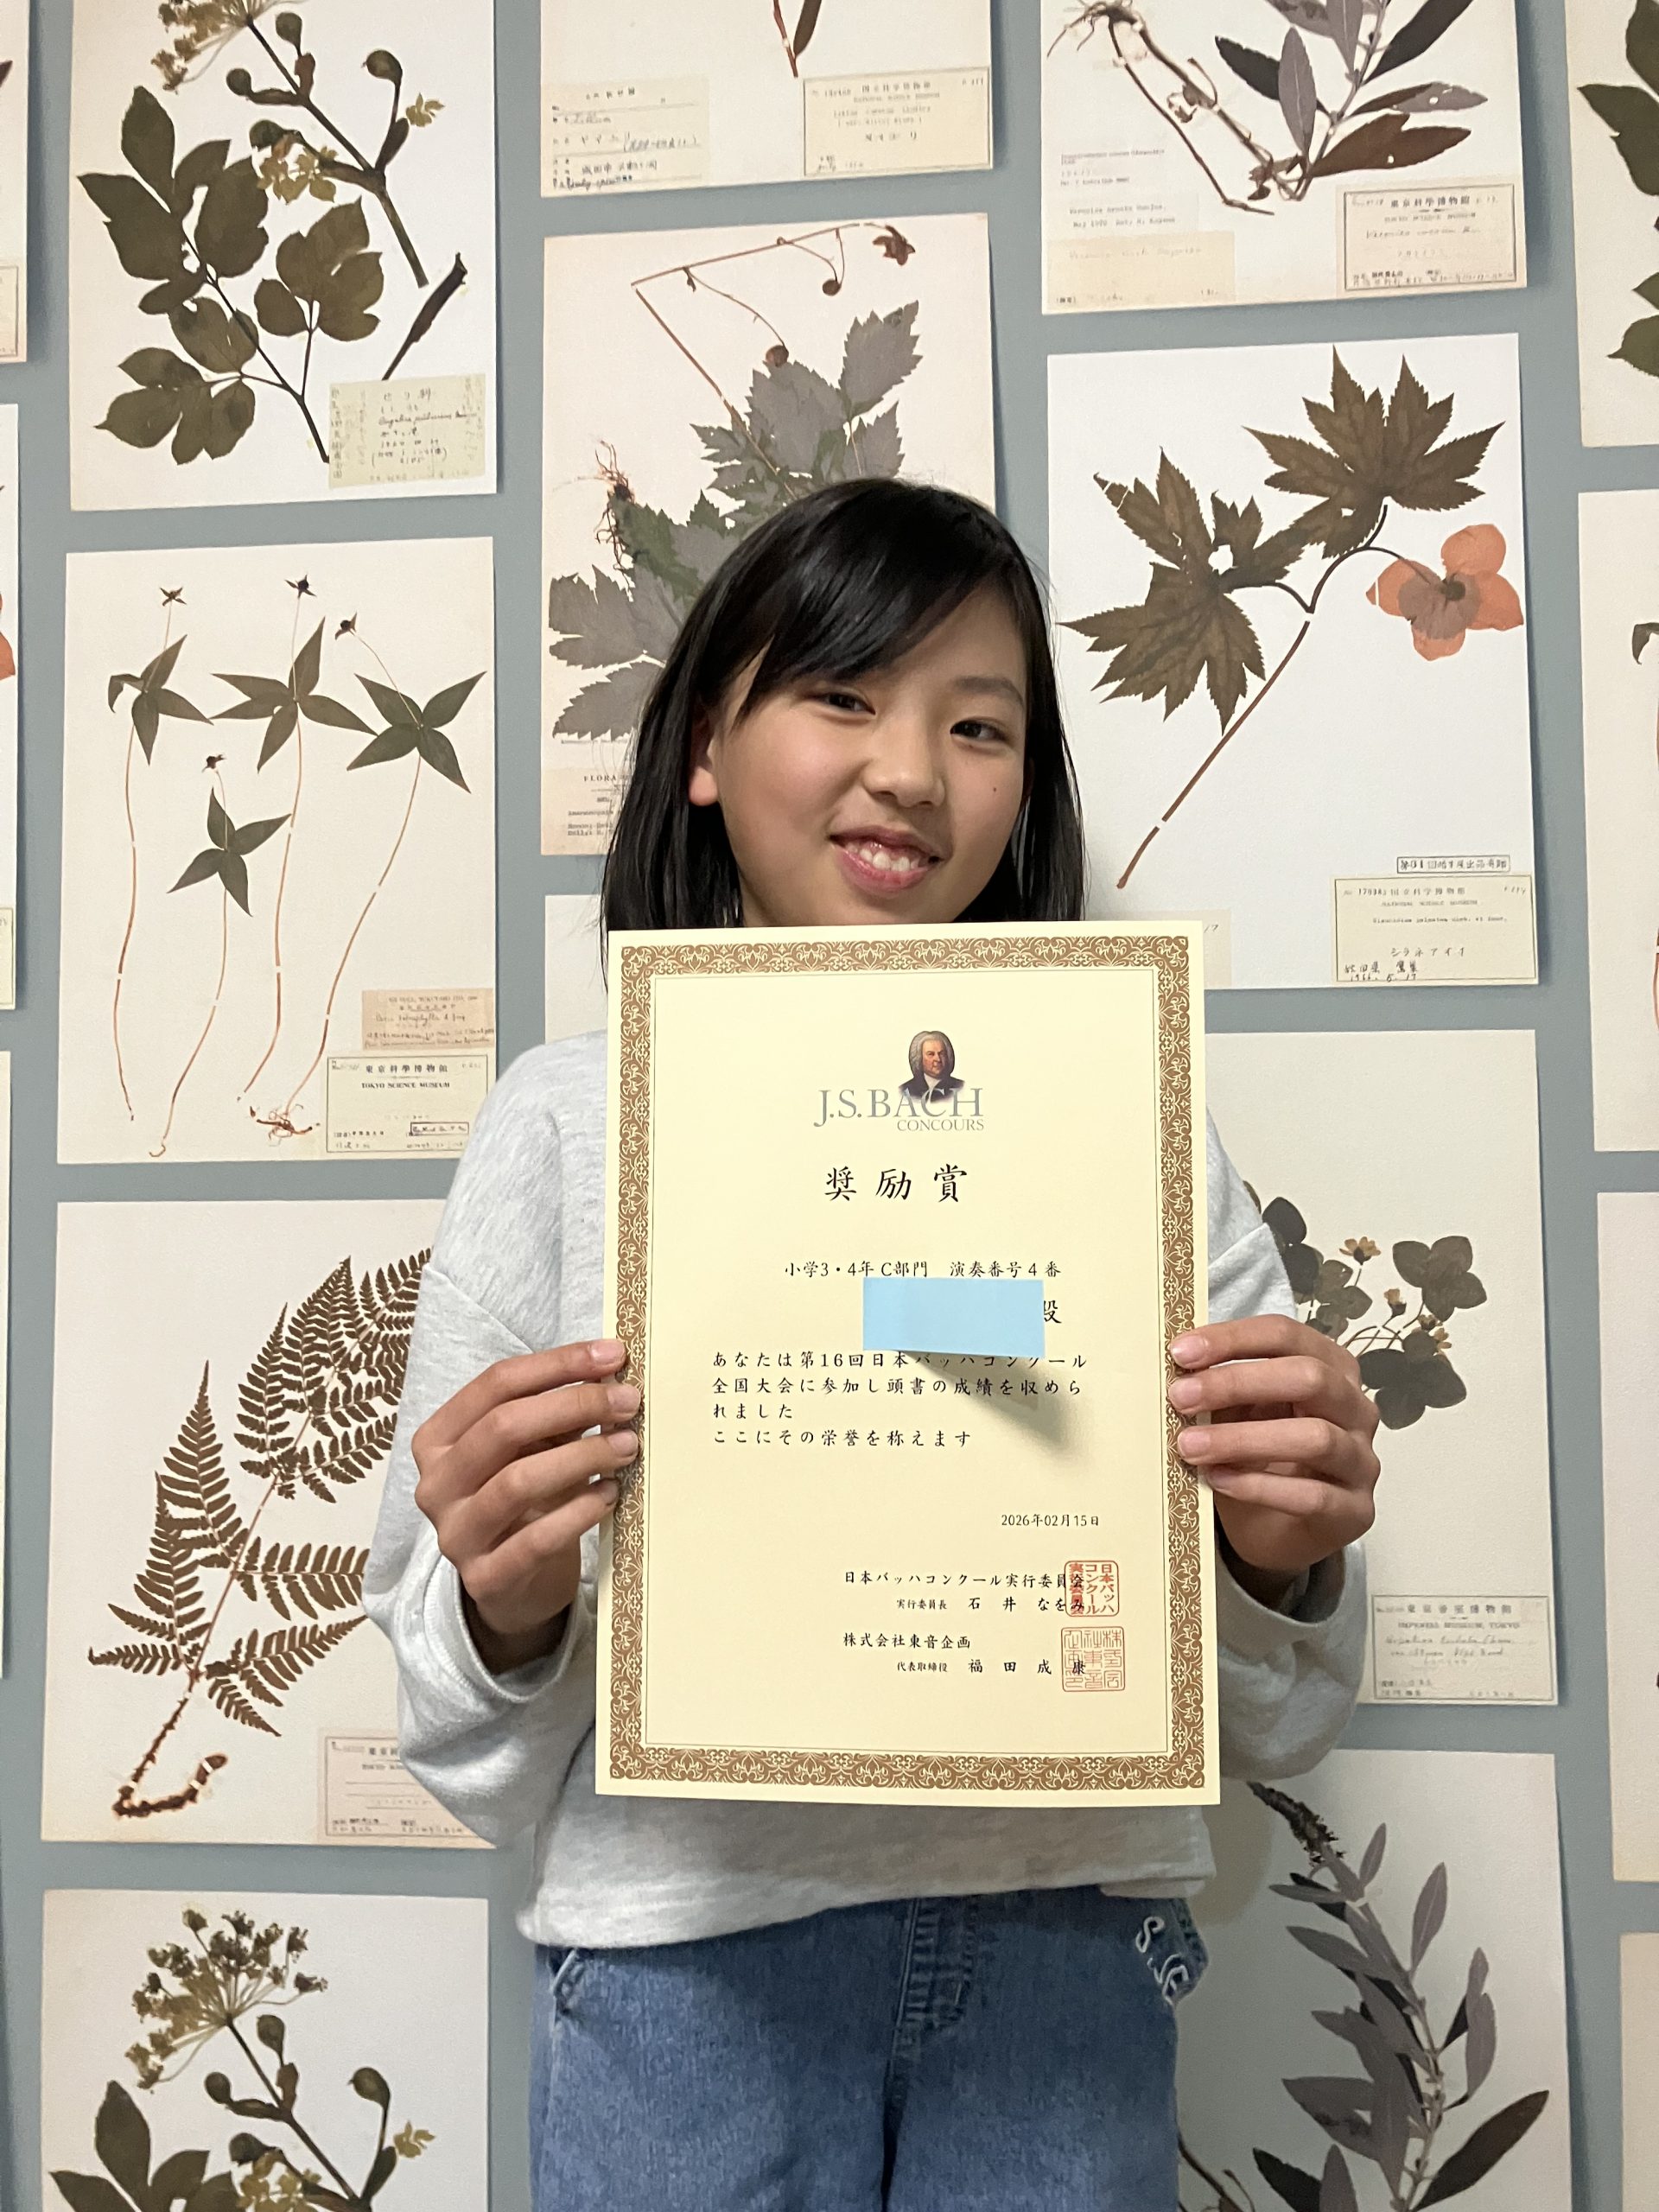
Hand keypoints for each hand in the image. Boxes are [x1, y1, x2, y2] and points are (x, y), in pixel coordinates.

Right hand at [413, 1338, 637, 1673]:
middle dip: (575, 1405)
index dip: (557, 1364)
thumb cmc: (526, 1501)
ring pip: (518, 1480)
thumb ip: (558, 1413)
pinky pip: (537, 1539)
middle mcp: (436, 1484)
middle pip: (504, 1426)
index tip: (613, 1354)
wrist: (514, 1585)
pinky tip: (610, 1493)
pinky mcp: (484, 1578)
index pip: (495, 1383)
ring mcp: (455, 1535)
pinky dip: (580, 1511)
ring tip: (628, 1445)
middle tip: (628, 1401)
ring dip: (583, 1455)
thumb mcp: (532, 1449)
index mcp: (438, 1439)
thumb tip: (610, 1371)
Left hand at [1166, 1317, 1378, 1604]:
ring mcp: (1361, 1461)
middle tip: (1181, 1397)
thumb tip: (1175, 1367)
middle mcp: (1356, 1409)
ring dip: (1243, 1439)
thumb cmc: (1258, 1458)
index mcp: (1330, 1368)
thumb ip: (1220, 1388)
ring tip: (1189, 1446)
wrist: (1277, 1531)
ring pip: (1315, 1438)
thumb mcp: (1238, 1413)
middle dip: (1237, 1382)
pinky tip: (1218, 1480)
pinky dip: (1258, 1486)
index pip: (1286, 1335)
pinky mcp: (1355, 1511)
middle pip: (1310, 1377)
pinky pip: (1312, 1495)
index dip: (1233, 1339)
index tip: (1180, 1352)